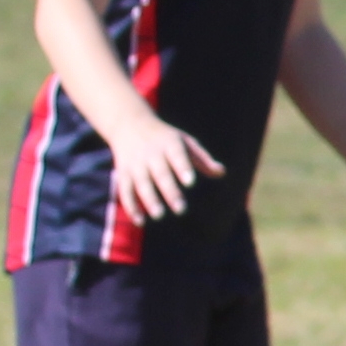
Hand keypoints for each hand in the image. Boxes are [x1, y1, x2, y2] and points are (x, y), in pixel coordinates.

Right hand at [105, 112, 223, 226]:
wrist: (129, 124)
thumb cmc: (165, 138)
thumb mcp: (185, 141)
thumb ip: (202, 158)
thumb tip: (222, 172)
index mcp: (169, 144)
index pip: (177, 156)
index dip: (183, 168)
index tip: (190, 182)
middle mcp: (151, 154)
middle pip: (160, 174)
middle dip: (170, 191)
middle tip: (181, 209)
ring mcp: (135, 164)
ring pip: (141, 183)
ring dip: (149, 200)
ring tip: (159, 215)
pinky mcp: (123, 173)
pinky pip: (125, 191)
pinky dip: (131, 206)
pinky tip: (140, 221)